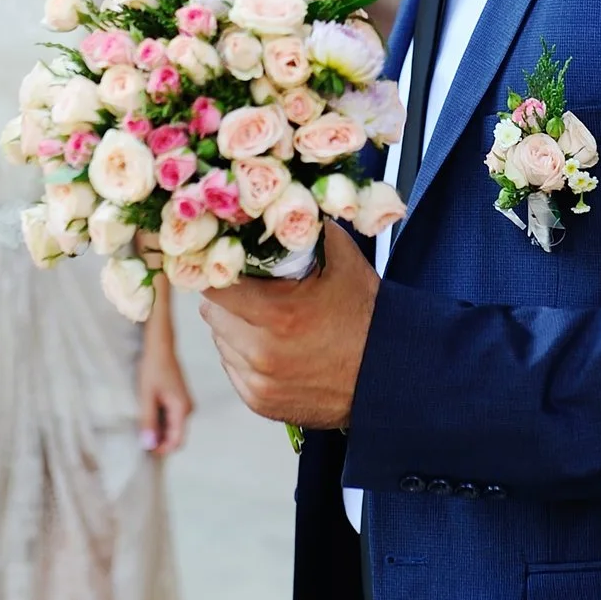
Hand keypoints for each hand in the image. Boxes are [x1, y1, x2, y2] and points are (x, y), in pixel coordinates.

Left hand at [138, 327, 194, 454]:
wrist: (159, 345)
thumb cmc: (153, 368)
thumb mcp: (146, 396)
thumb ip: (148, 421)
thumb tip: (148, 445)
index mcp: (182, 410)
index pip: (177, 442)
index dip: (161, 450)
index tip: (143, 450)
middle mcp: (187, 409)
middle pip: (175, 437)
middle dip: (158, 441)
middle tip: (138, 438)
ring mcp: (183, 404)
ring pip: (171, 428)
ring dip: (157, 431)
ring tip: (140, 424)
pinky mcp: (177, 400)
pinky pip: (169, 418)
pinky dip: (158, 421)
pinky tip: (145, 415)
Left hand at [200, 223, 377, 428]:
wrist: (388, 376)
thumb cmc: (366, 316)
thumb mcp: (344, 262)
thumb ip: (310, 228)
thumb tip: (286, 197)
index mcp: (278, 315)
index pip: (215, 286)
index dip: (218, 270)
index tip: (225, 261)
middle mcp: (262, 353)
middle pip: (212, 313)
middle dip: (230, 298)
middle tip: (255, 290)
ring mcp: (259, 382)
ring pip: (220, 341)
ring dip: (235, 327)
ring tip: (270, 320)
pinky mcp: (260, 402)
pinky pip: (232, 368)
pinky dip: (245, 355)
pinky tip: (275, 346)